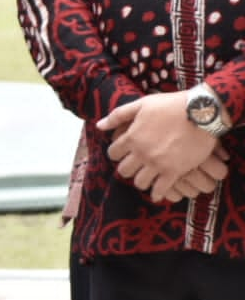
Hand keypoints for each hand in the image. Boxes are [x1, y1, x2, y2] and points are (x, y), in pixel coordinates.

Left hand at [99, 92, 227, 199]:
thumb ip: (118, 116)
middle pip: (124, 170)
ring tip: (146, 179)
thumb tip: (99, 125)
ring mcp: (157, 164)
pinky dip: (157, 194)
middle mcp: (141, 153)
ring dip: (141, 181)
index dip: (116, 154)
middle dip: (126, 169)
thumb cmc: (170, 105)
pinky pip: (161, 190)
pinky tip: (157, 194)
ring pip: (140, 182)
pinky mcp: (174, 171)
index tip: (121, 154)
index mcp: (131, 137)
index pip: (113, 153)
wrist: (200, 113)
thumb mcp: (141, 104)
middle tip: (133, 167)